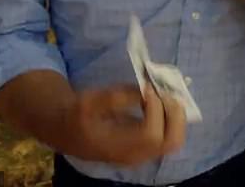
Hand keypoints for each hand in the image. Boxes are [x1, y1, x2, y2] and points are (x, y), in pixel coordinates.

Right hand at [60, 84, 185, 165]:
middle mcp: (135, 155)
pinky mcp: (146, 147)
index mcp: (117, 147)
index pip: (151, 135)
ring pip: (175, 139)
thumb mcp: (89, 100)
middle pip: (172, 141)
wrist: (67, 129)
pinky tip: (160, 99)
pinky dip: (172, 116)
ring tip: (163, 92)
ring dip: (176, 113)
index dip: (155, 109)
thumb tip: (145, 90)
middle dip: (175, 112)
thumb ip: (115, 97)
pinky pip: (170, 135)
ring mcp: (142, 153)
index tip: (147, 89)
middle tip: (164, 90)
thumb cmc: (77, 113)